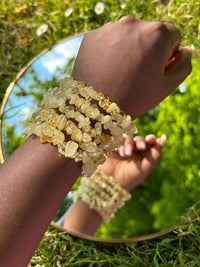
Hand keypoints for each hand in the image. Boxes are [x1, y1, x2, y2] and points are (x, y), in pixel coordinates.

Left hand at [72, 16, 192, 118]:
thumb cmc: (133, 98)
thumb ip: (184, 65)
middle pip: (149, 33)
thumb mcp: (166, 86)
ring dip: (128, 49)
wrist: (93, 107)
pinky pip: (108, 40)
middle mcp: (132, 23)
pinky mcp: (91, 35)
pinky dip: (110, 51)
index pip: (173, 36)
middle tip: (136, 74)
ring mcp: (109, 28)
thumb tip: (186, 50)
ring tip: (120, 73)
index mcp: (157, 33)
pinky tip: (106, 69)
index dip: (168, 54)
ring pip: (127, 36)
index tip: (156, 70)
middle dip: (148, 50)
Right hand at [98, 134, 165, 190]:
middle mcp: (133, 152)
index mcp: (143, 157)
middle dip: (141, 142)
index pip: (149, 144)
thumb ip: (156, 153)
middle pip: (139, 139)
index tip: (151, 139)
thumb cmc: (130, 177)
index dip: (151, 139)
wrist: (111, 182)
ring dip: (129, 144)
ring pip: (129, 138)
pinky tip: (120, 153)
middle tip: (141, 147)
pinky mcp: (112, 147)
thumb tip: (164, 137)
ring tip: (126, 154)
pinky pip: (118, 138)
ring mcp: (122, 149)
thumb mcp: (146, 167)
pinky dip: (121, 143)